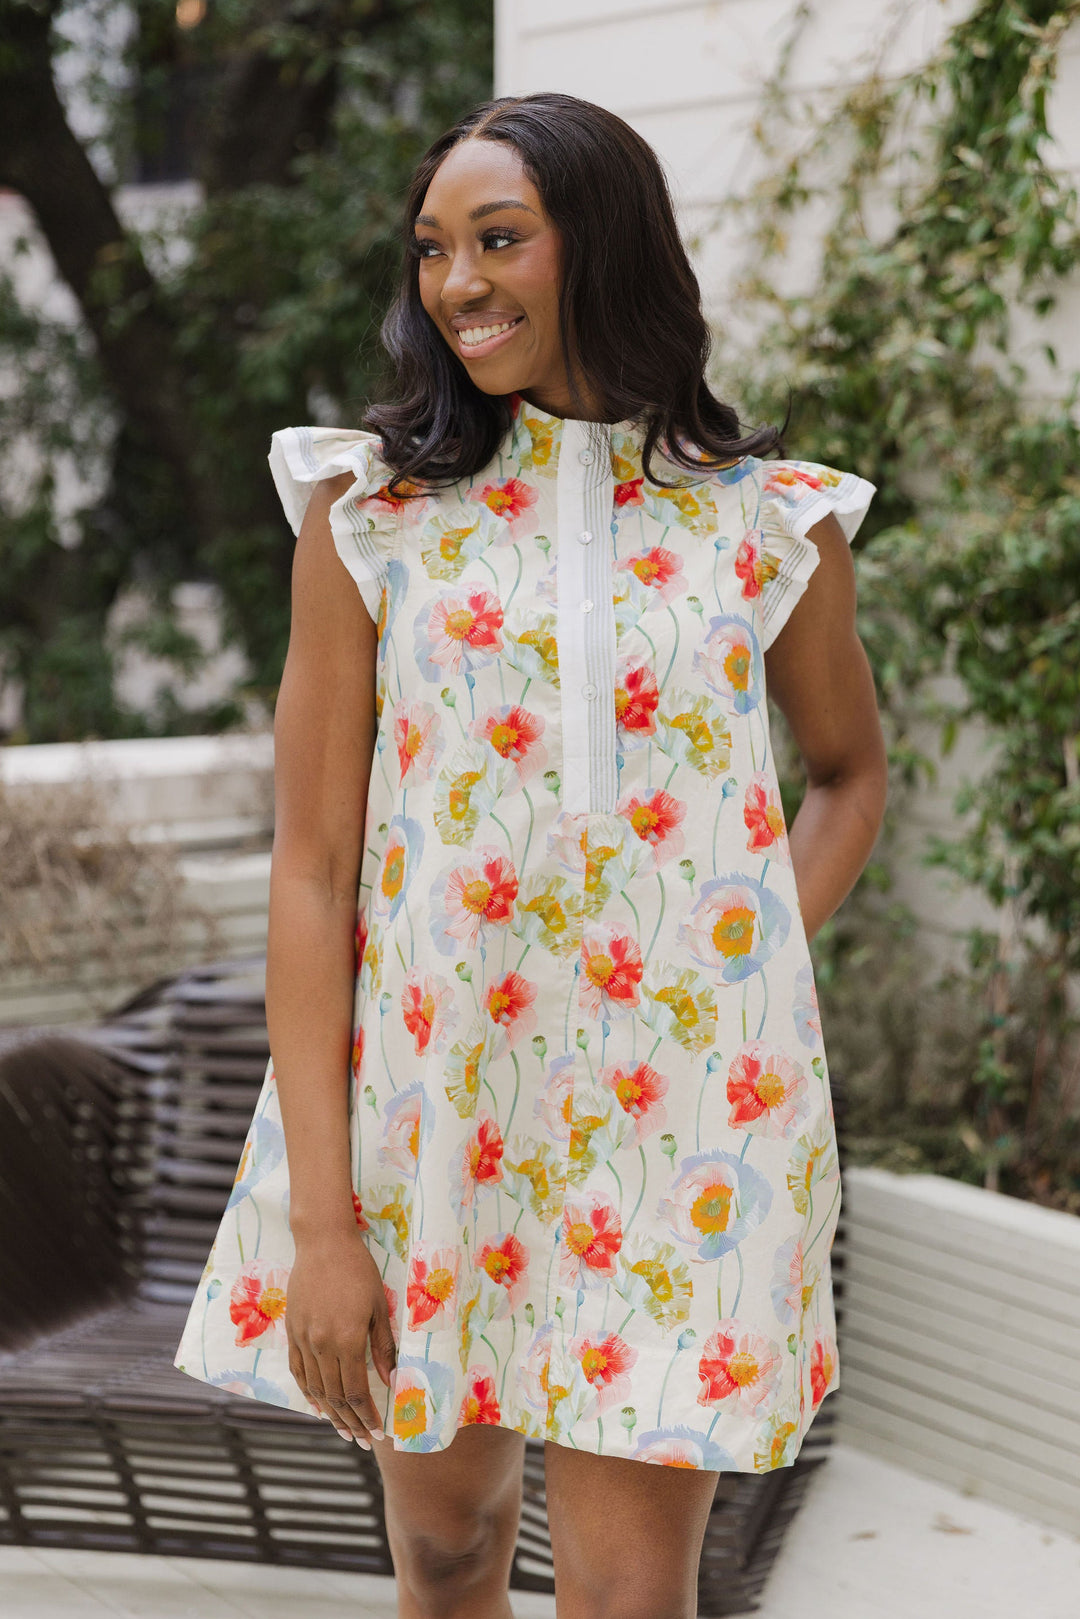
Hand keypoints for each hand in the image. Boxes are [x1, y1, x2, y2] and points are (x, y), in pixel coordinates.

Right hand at [286, 1227, 396, 1448]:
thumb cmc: (359, 1270)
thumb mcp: (378, 1307)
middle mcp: (321, 1344)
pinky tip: (317, 1406)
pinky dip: (308, 1393)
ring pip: (315, 1388)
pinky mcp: (292, 1331)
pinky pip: (298, 1371)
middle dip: (351, 1422)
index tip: (378, 1432)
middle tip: (364, 1441)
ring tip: (344, 1432)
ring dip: (330, 1414)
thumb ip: (383, 1347)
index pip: (355, 1391)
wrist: (323, 1242)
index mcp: (346, 1339)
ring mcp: (303, 1339)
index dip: (366, 1415)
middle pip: (335, 1396)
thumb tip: (391, 1381)